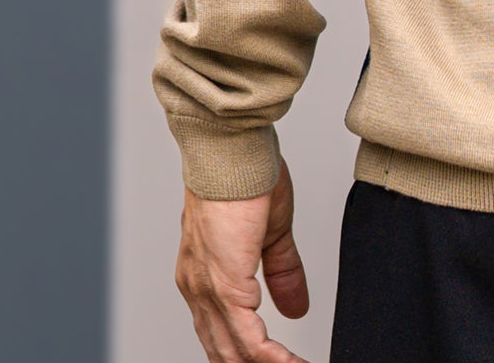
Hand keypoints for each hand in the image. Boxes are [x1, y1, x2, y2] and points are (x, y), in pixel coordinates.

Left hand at [176, 158, 310, 362]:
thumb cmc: (245, 177)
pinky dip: (271, 357)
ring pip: (233, 351)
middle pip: (224, 351)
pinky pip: (248, 338)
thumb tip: (294, 309)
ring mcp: (208, 290)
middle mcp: (198, 289)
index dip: (248, 356)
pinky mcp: (226, 285)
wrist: (231, 151)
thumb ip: (280, 272)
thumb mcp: (270, 232)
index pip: (222, 334)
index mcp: (205, 277)